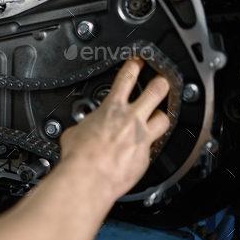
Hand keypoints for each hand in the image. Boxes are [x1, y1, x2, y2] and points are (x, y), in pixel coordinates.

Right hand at [57, 58, 169, 199]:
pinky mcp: (145, 158)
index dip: (134, 66)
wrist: (88, 178)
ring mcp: (141, 138)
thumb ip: (85, 126)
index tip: (138, 61)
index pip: (126, 79)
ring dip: (162, 116)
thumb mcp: (74, 132)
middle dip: (161, 82)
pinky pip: (153, 148)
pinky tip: (140, 151)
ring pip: (164, 119)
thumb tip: (82, 129)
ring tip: (160, 115)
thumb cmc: (79, 156)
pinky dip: (147, 148)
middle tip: (163, 79)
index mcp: (111, 109)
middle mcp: (131, 120)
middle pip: (156, 91)